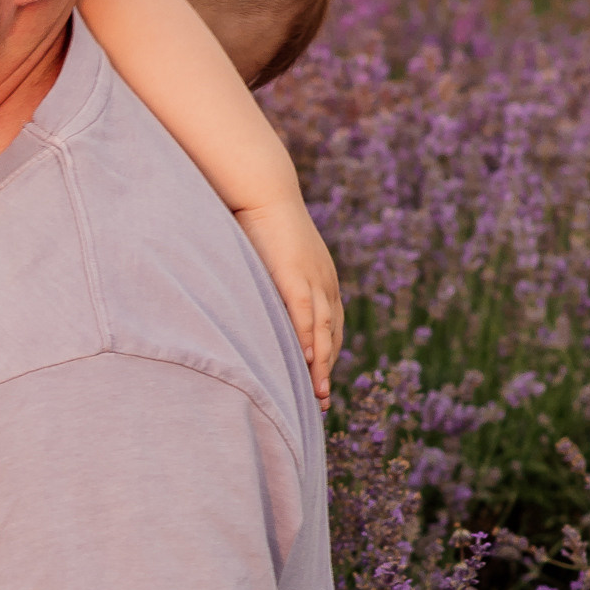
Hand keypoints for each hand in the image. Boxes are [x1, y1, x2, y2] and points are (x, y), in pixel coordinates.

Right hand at [234, 194, 342, 403]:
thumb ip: (271, 279)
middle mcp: (324, 282)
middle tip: (322, 400)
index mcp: (321, 278)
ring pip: (323, 331)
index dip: (326, 354)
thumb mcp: (273, 255)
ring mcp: (312, 278)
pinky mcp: (295, 274)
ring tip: (318, 393)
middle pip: (332, 335)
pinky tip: (307, 361)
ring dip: (322, 364)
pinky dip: (308, 338)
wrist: (264, 189)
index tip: (319, 381)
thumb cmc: (261, 218)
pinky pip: (305, 314)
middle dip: (327, 369)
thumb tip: (257, 294)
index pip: (330, 325)